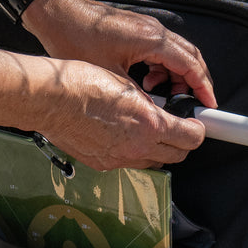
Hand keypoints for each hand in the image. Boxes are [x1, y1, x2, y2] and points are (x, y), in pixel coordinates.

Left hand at [23, 0, 216, 109]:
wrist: (57, 15)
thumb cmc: (76, 38)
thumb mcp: (108, 75)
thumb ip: (134, 94)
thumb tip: (152, 112)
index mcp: (152, 39)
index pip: (190, 64)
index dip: (203, 86)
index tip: (209, 102)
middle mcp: (153, 30)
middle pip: (189, 57)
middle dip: (193, 82)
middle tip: (192, 103)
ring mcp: (145, 28)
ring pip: (174, 54)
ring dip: (173, 76)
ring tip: (161, 95)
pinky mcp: (136, 30)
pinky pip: (159, 51)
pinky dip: (159, 68)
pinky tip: (145, 82)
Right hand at [34, 59, 206, 172]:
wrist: (50, 99)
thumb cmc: (82, 84)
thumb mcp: (128, 86)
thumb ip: (150, 105)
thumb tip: (161, 112)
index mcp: (150, 125)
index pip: (191, 138)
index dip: (197, 130)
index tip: (195, 124)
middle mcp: (136, 147)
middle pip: (176, 156)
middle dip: (181, 142)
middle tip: (177, 127)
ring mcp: (117, 159)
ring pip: (151, 162)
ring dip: (156, 149)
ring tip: (147, 130)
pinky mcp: (100, 164)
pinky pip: (126, 163)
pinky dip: (131, 152)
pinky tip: (122, 135)